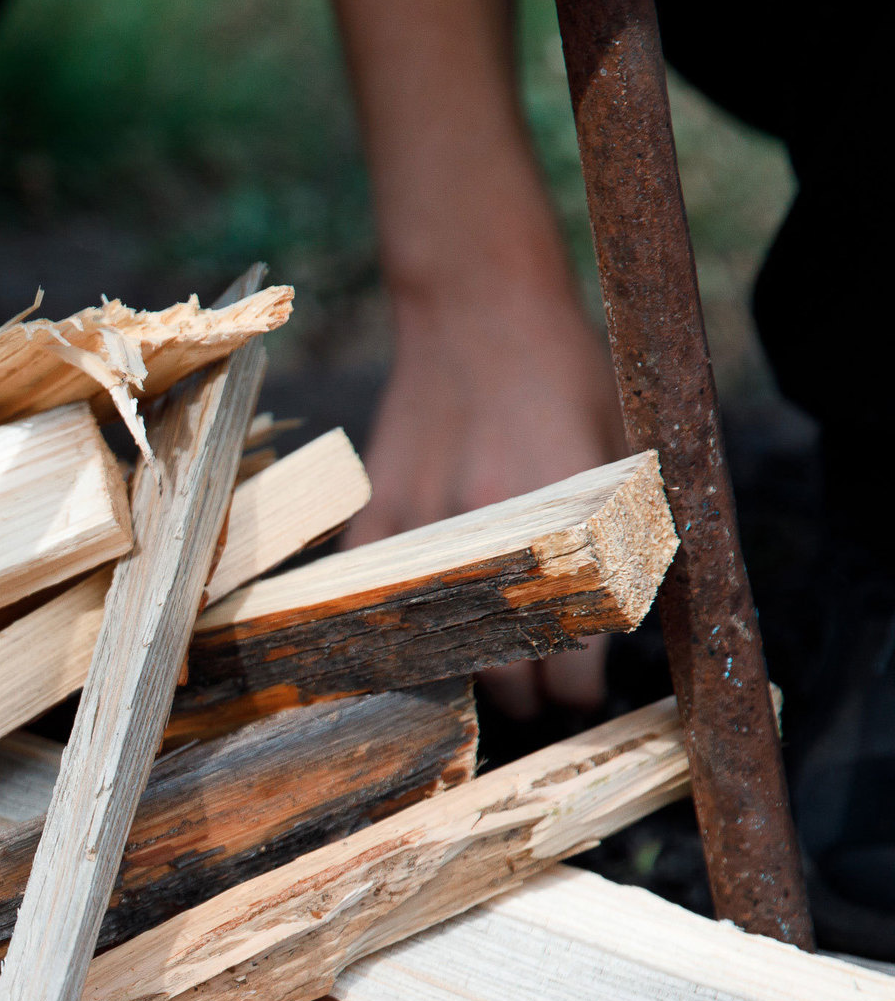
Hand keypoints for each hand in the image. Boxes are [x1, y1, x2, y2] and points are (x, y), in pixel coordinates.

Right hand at [324, 0, 628, 720]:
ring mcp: (423, 533)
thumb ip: (625, 532)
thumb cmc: (565, 371)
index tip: (582, 691)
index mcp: (566, 525)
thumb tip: (624, 616)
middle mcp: (494, 538)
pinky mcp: (375, 519)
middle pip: (500, 675)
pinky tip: (414, 627)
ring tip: (477, 665)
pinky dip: (393, 624)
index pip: (572, 660)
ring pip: (435, 651)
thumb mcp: (624, 449)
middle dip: (521, 693)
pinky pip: (374, 603)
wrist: (478, 307)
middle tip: (534, 688)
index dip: (580, 689)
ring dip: (458, 668)